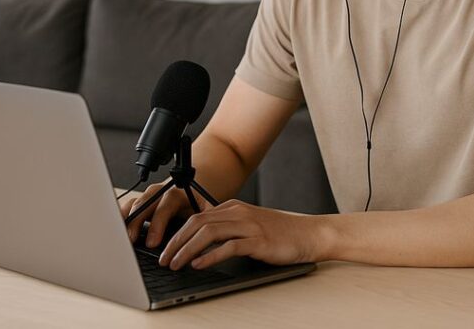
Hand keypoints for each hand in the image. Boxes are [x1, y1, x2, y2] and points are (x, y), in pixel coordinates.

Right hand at [120, 181, 198, 247]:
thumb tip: (197, 246)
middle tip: (130, 240)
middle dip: (136, 221)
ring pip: (135, 203)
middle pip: (145, 202)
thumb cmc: (200, 206)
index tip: (152, 242)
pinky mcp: (142, 203)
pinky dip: (121, 217)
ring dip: (126, 219)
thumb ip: (201, 226)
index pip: (166, 205)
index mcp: (179, 193)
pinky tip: (115, 229)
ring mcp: (150, 196)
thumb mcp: (206, 215)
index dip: (158, 224)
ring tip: (118, 235)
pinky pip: (128, 207)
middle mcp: (162, 192)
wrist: (194, 193)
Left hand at [157, 199, 323, 270]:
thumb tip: (200, 240)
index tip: (165, 248)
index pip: (197, 216)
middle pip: (198, 223)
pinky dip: (210, 255)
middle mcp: (238, 213)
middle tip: (164, 258)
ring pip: (209, 233)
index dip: (177, 232)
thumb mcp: (249, 224)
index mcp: (233, 208)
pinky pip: (229, 246)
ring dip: (188, 249)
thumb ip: (227, 227)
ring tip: (176, 263)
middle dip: (176, 241)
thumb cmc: (280, 233)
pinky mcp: (258, 241)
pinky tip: (199, 265)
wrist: (309, 234)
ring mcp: (248, 226)